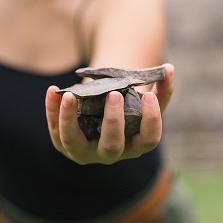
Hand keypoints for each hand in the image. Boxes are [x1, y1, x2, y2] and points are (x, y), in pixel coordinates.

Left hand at [45, 63, 174, 164]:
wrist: (102, 111)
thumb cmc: (130, 105)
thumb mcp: (146, 98)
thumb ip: (162, 86)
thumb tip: (169, 68)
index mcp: (136, 144)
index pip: (148, 140)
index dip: (151, 120)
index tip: (149, 95)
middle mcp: (111, 153)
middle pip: (112, 146)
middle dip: (113, 121)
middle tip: (114, 94)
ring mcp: (85, 151)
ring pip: (74, 142)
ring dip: (69, 119)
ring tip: (70, 95)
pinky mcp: (64, 143)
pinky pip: (55, 130)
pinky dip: (52, 110)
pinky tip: (53, 91)